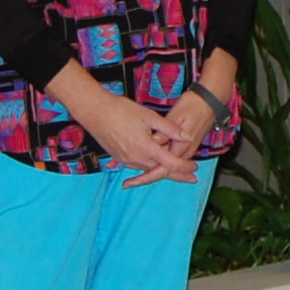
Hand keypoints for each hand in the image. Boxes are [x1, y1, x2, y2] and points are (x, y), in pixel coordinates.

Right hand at [73, 92, 201, 188]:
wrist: (93, 112)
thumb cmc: (121, 110)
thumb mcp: (148, 116)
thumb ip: (169, 128)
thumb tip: (186, 137)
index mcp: (146, 148)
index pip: (171, 164)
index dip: (185, 167)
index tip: (195, 166)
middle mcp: (136, 158)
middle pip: (161, 172)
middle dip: (178, 175)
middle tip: (192, 179)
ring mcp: (126, 160)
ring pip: (149, 170)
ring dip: (163, 172)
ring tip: (178, 173)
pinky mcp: (119, 158)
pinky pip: (138, 166)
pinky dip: (150, 168)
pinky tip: (155, 166)